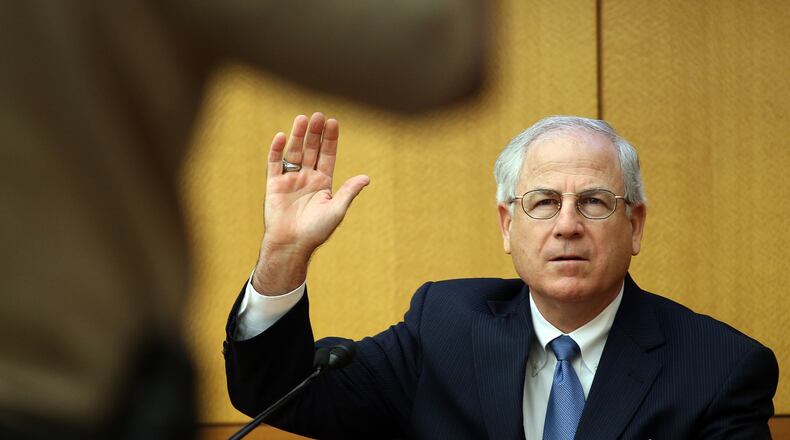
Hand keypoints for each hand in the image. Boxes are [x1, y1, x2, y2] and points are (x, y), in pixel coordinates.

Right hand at [253, 113, 369, 293]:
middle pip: (311, 150)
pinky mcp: (274, 185)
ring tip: (302, 119)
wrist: (291, 244)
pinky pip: (274, 164)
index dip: (330, 139)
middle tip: (319, 116)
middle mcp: (307, 178)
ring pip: (294, 152)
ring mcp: (290, 179)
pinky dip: (276, 150)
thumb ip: (349, 192)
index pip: (328, 155)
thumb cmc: (316, 231)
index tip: (333, 122)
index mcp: (323, 182)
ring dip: (298, 136)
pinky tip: (280, 136)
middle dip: (315, 133)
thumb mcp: (336, 210)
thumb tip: (367, 177)